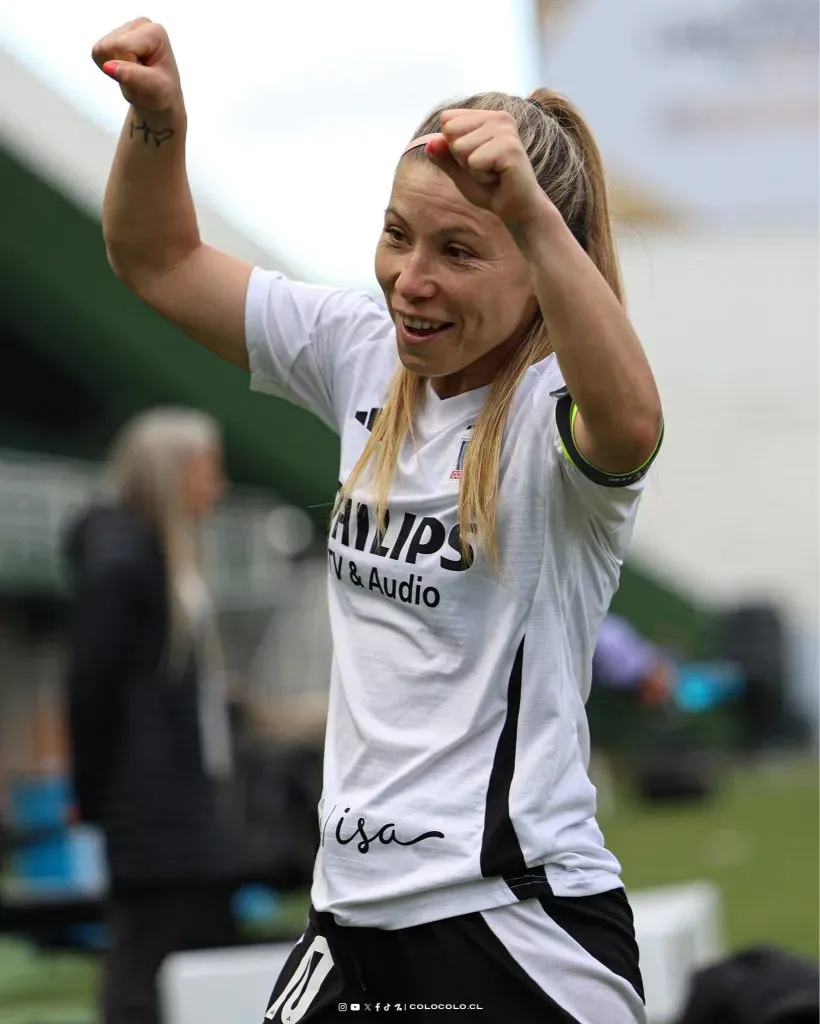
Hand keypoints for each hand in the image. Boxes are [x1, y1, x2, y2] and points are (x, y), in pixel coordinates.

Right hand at [92, 17, 181, 111]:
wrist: (159, 97)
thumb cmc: (162, 92)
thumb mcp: (154, 89)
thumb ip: (132, 76)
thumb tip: (108, 66)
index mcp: (154, 32)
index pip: (121, 47)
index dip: (127, 68)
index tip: (145, 76)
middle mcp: (139, 24)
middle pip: (108, 46)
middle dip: (119, 67)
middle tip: (138, 76)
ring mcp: (126, 28)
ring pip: (101, 50)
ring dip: (115, 68)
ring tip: (134, 74)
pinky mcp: (114, 36)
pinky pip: (98, 53)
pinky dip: (109, 66)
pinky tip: (126, 69)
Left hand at [425, 109, 549, 229]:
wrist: (517, 210)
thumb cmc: (490, 189)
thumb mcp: (460, 171)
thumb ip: (443, 156)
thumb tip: (430, 143)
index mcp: (487, 116)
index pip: (447, 119)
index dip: (453, 147)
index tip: (477, 160)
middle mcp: (499, 117)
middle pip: (451, 132)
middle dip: (461, 158)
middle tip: (485, 169)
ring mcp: (505, 131)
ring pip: (460, 147)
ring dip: (472, 169)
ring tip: (493, 173)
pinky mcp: (509, 148)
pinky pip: (473, 162)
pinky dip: (481, 177)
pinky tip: (499, 178)